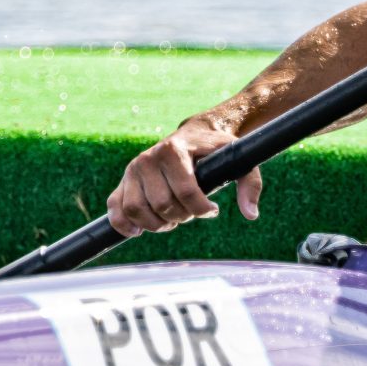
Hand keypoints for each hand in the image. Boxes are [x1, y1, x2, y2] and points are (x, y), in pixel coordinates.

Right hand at [106, 117, 262, 236]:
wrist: (194, 134)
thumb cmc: (216, 149)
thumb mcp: (238, 159)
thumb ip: (250, 184)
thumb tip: (251, 214)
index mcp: (172, 150)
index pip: (186, 192)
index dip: (202, 208)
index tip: (212, 209)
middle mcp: (147, 158)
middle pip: (163, 205)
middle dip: (182, 217)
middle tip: (192, 213)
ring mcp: (132, 171)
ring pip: (137, 210)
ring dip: (158, 224)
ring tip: (174, 219)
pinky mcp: (123, 182)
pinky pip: (115, 209)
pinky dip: (124, 224)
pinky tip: (140, 231)